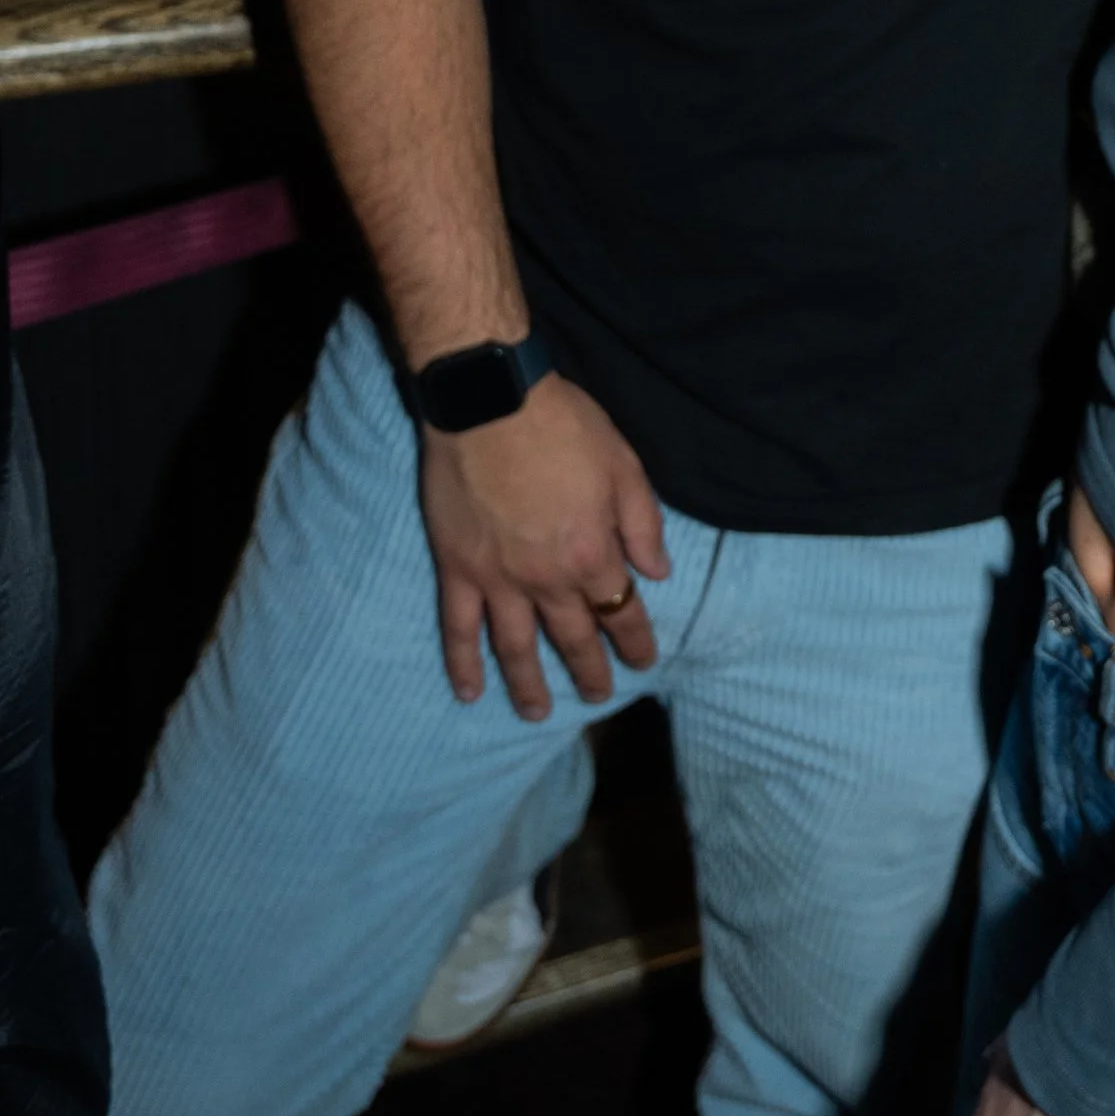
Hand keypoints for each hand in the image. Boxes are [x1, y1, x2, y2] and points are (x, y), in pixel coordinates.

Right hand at [420, 370, 669, 716]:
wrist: (490, 402)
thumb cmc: (564, 427)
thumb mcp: (624, 466)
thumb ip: (642, 525)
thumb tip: (657, 574)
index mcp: (592, 555)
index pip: (620, 610)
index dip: (635, 640)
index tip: (644, 661)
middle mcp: (547, 580)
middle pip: (573, 637)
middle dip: (591, 670)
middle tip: (601, 697)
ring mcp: (498, 580)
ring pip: (516, 647)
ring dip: (529, 685)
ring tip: (537, 713)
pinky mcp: (457, 569)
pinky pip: (458, 627)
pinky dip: (462, 663)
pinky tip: (469, 692)